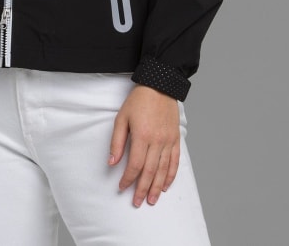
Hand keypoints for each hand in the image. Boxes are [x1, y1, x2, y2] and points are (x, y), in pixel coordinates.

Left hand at [108, 85, 179, 206]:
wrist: (160, 85)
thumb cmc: (138, 101)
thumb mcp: (122, 118)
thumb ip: (117, 142)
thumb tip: (112, 163)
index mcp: (142, 136)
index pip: (135, 165)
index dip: (128, 179)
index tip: (122, 187)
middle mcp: (157, 141)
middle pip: (150, 172)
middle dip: (142, 189)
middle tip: (137, 202)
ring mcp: (169, 141)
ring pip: (163, 170)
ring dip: (157, 188)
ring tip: (152, 200)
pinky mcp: (176, 139)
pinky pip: (175, 162)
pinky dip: (171, 176)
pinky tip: (166, 186)